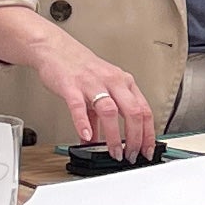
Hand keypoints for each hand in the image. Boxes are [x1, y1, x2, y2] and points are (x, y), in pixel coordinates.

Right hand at [16, 27, 155, 156]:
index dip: (148, 133)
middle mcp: (112, 82)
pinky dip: (83, 123)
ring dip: (113, 136)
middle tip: (131, 155)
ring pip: (110, 111)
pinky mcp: (71, 86)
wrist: (56, 49)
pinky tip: (86, 137)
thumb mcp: (100, 88)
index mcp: (124, 82)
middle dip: (135, 138)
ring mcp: (92, 83)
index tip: (147, 150)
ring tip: (113, 152)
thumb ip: (100, 116)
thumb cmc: (81, 68)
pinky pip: (79, 106)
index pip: (144, 110)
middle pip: (133, 112)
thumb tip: (99, 140)